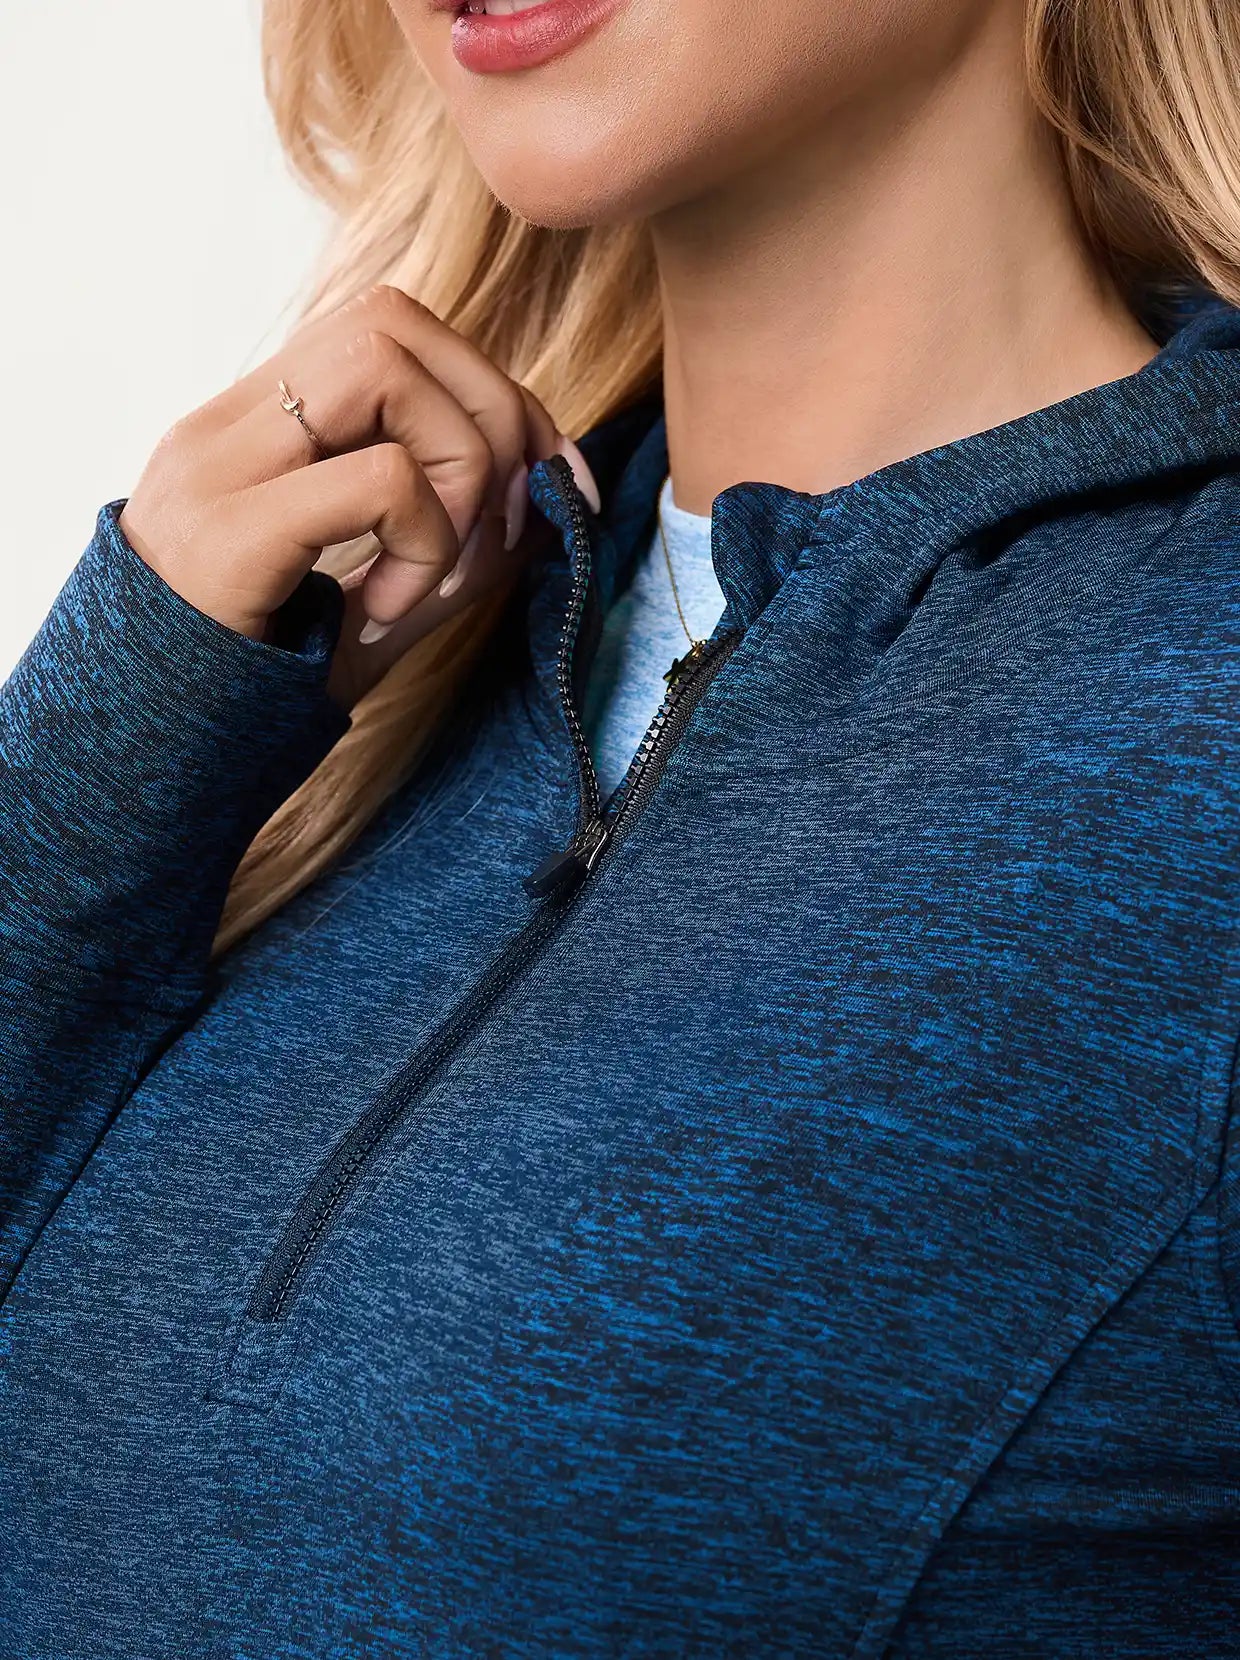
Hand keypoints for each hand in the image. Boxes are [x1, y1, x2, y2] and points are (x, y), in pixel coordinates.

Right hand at [118, 284, 598, 705]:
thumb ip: (455, 544)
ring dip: (459, 467)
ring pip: (384, 367)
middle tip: (505, 524)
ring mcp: (218, 469)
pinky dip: (426, 542)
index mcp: (254, 426)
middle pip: (393, 322)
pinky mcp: (230, 532)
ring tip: (437, 567)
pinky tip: (388, 610)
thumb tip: (555, 496)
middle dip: (492, 413)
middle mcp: (227, 425)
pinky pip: (380, 478)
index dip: (491, 389)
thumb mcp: (377, 601)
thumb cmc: (262, 684)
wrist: (149, 759)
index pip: (388, 329)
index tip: (546, 479)